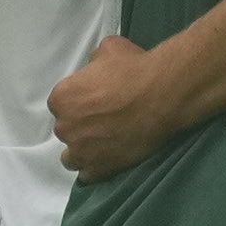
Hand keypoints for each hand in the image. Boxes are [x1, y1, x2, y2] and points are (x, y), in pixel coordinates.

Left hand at [49, 32, 175, 175]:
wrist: (164, 94)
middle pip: (67, 129)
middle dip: (83, 125)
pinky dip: (95, 168)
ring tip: (105, 143)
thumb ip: (93, 63)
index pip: (61, 104)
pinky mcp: (100, 168)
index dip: (79, 102)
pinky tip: (109, 158)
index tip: (97, 101)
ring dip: (84, 150)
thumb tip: (96, 68)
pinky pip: (87, 175)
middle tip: (107, 119)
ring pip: (72, 157)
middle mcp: (65, 126)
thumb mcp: (108, 49)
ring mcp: (82, 150)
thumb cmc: (136, 68)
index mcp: (61, 97)